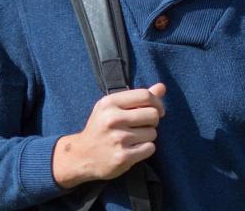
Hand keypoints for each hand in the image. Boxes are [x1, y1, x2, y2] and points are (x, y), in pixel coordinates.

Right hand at [52, 83, 166, 188]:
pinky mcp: (123, 156)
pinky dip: (145, 149)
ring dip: (147, 136)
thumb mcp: (113, 108)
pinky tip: (133, 149)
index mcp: (109, 103)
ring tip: (133, 138)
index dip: (157, 103)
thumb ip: (138, 98)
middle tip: (141, 126)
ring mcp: (118, 139)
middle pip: (153, 114)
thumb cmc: (101, 128)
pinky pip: (150, 148)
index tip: (157, 110)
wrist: (81, 156)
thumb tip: (162, 87)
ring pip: (153, 133)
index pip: (145, 95)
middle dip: (152, 121)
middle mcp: (112, 119)